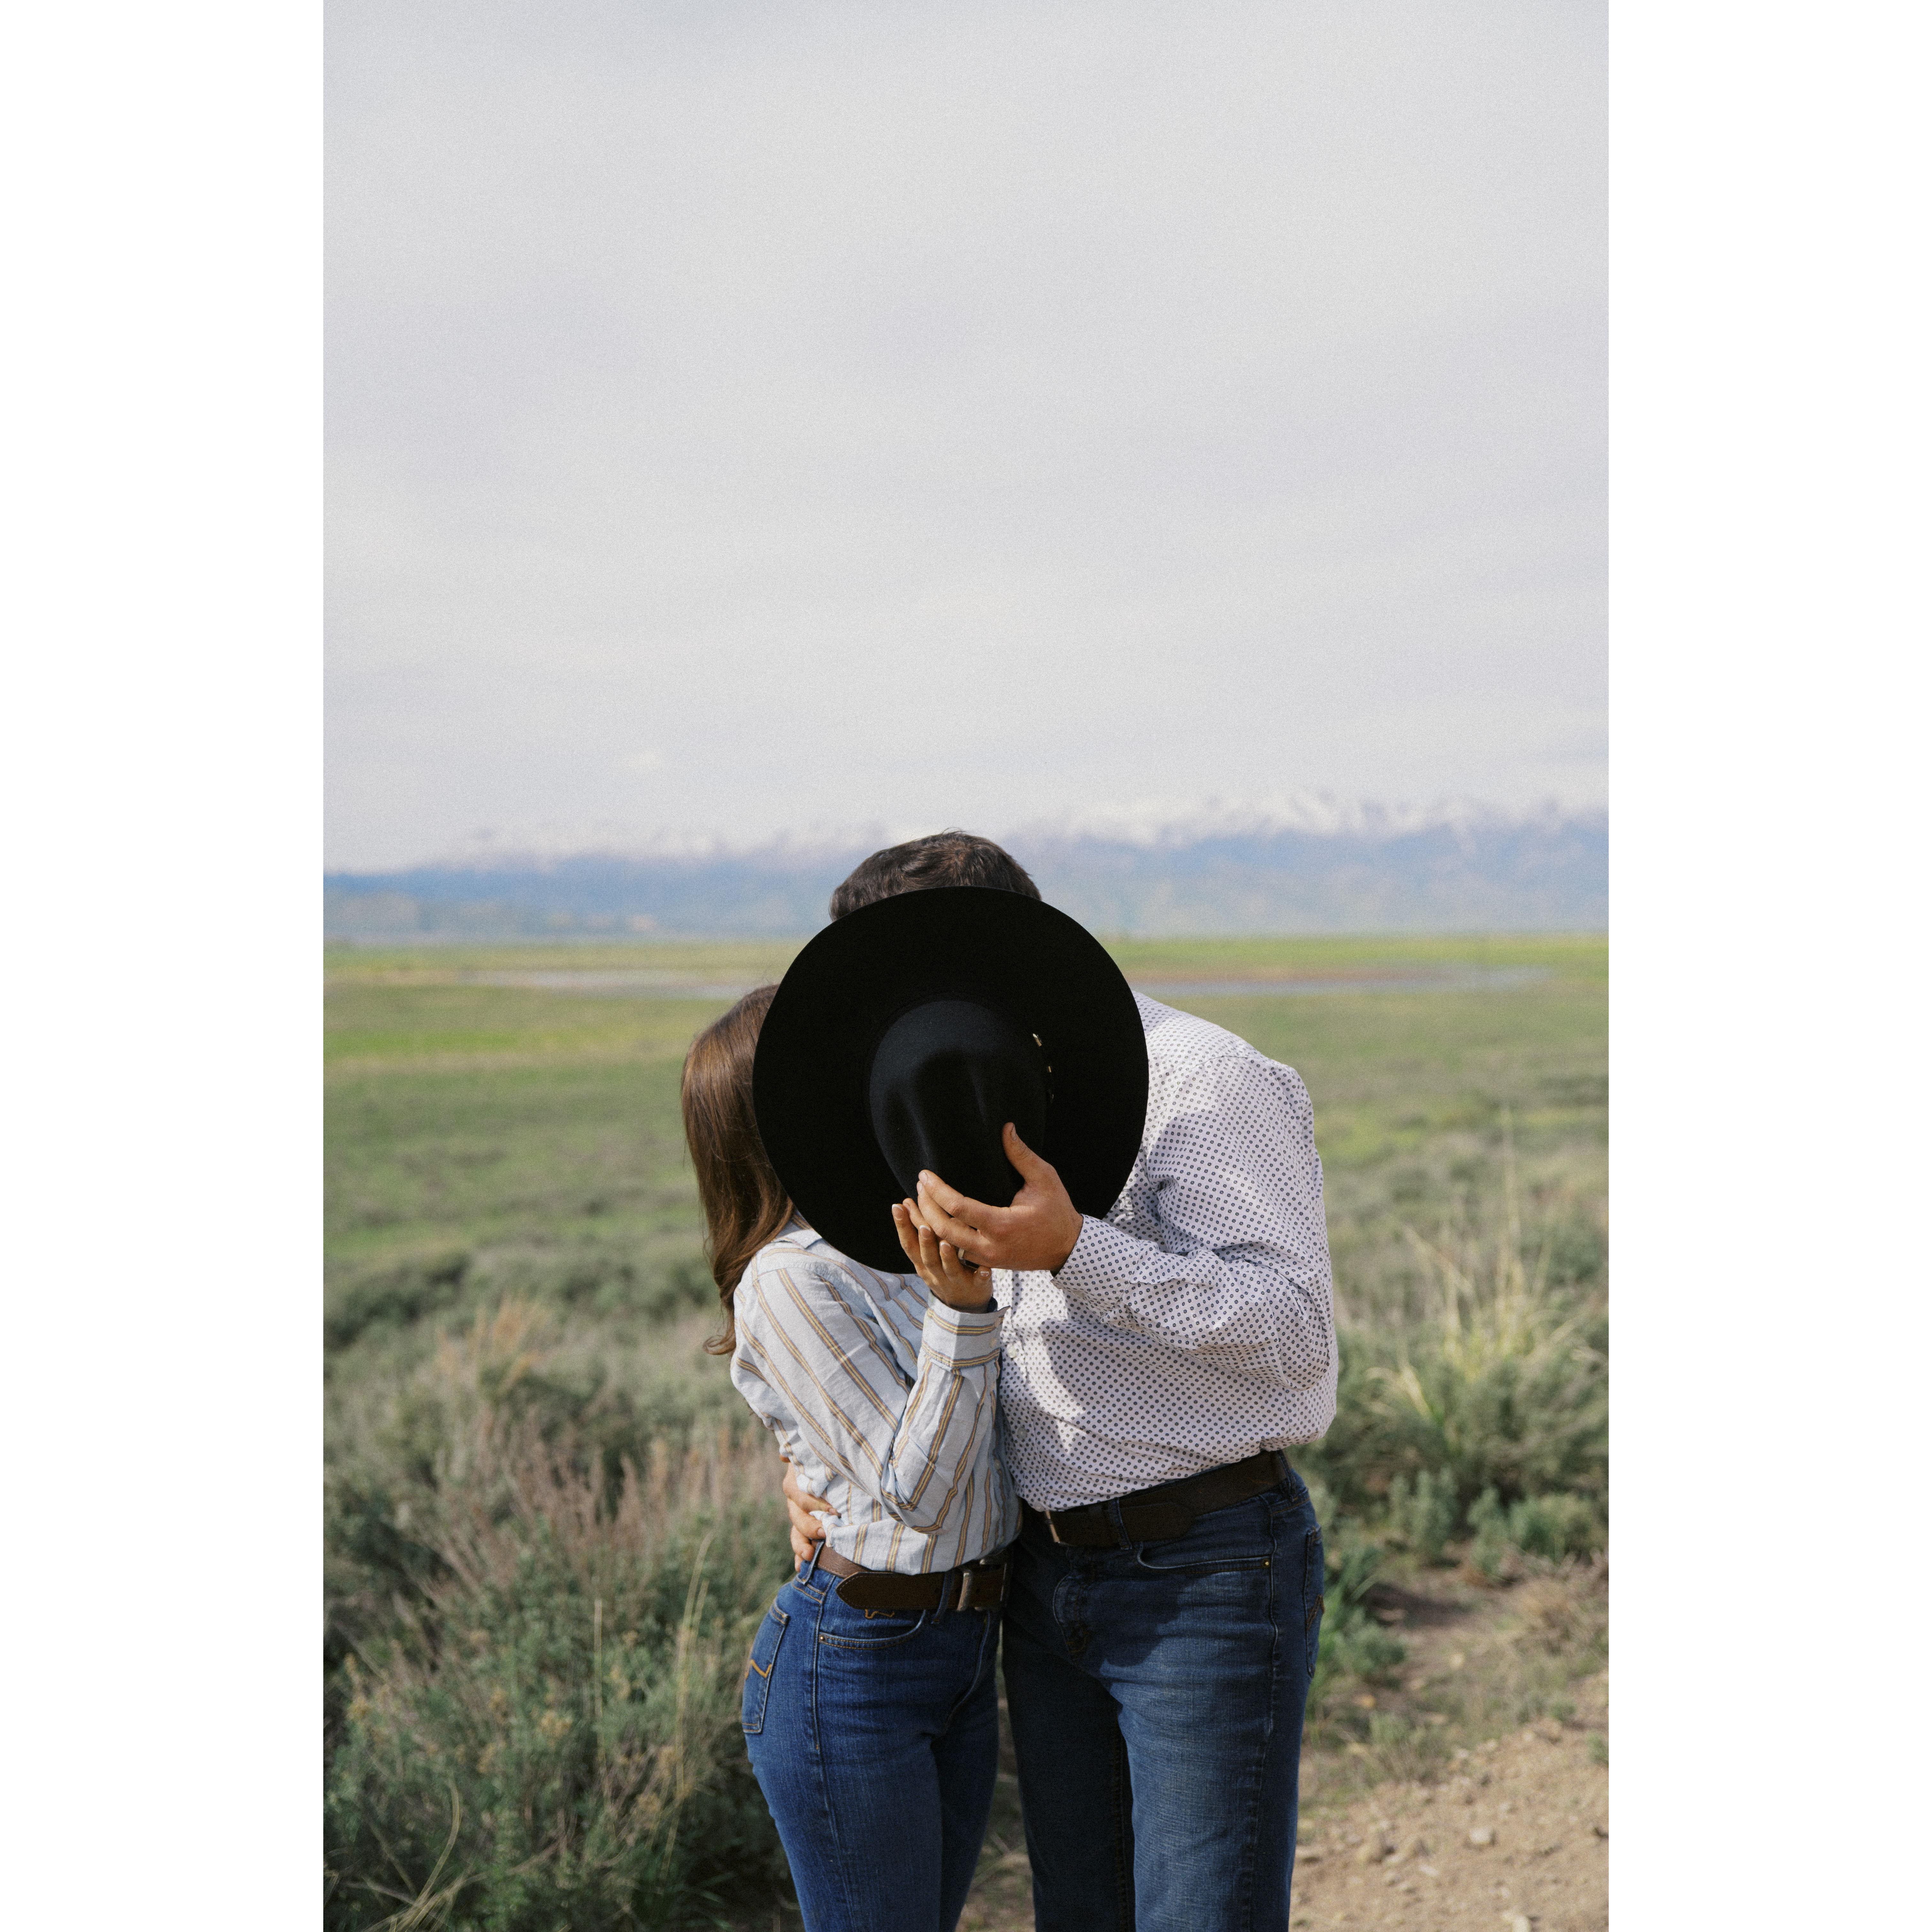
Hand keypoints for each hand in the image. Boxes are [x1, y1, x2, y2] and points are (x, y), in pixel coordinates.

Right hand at [780, 1458, 832, 1564]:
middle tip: (825, 1533)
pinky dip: (799, 1555)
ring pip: (796, 1532)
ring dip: (801, 1545)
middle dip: (809, 1527)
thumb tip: (783, 1457)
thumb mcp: (817, 1455)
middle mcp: (796, 1500)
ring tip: (808, 1556)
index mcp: (797, 1481)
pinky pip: (799, 1543)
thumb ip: (804, 1455)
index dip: (814, 1503)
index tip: (833, 1511)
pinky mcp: (805, 1529)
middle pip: (797, 1516)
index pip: (800, 1495)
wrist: (832, 1468)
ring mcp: (799, 1516)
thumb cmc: (826, 1460)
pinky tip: (799, 1567)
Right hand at [892, 1201, 995, 1309]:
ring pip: (949, 1269)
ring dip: (947, 1257)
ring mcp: (955, 1281)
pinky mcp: (975, 1287)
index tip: (898, 1206)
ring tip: (946, 1243)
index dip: (902, 1226)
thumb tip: (912, 1199)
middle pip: (927, 1256)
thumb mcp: (929, 1252)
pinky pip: (978, 1282)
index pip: (908, 1243)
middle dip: (924, 1241)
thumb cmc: (945, 1267)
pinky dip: (979, 1276)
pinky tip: (985, 1270)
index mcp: (923, 1262)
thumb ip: (924, 1230)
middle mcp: (935, 1272)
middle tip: (924, 1224)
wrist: (964, 1304)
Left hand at [913, 1122, 1084, 1275]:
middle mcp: (990, 1246)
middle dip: (926, 1207)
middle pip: (943, 1230)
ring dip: (929, 1224)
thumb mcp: (1044, 1178)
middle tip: (918, 1187)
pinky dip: (942, 1239)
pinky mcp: (987, 1264)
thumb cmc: (1057, 1211)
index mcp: (1001, 1225)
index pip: (957, 1207)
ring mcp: (987, 1259)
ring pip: (946, 1246)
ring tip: (919, 1202)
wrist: (1067, 1248)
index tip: (924, 1175)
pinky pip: (956, 1254)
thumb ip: (1022, 1155)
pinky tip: (934, 1222)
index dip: (936, 1191)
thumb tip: (1006, 1128)